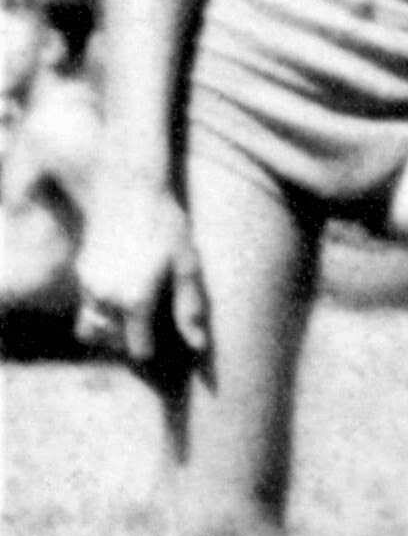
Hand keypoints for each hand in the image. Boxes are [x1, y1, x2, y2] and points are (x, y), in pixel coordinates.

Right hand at [76, 174, 208, 368]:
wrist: (127, 187)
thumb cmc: (165, 223)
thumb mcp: (186, 263)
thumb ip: (189, 307)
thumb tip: (197, 344)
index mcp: (136, 300)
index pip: (136, 348)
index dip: (148, 347)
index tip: (157, 339)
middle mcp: (107, 297)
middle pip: (107, 341)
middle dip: (122, 340)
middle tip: (142, 327)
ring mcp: (89, 283)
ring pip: (89, 325)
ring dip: (105, 326)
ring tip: (129, 313)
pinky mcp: (81, 269)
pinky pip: (86, 302)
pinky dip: (98, 305)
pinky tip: (121, 285)